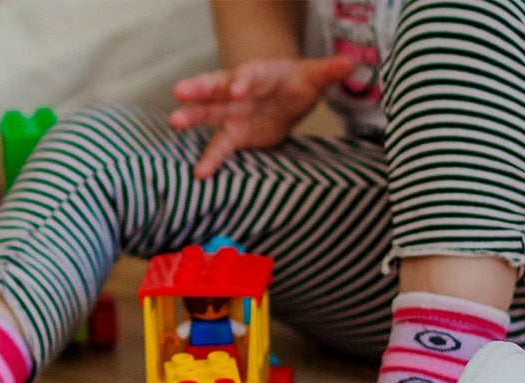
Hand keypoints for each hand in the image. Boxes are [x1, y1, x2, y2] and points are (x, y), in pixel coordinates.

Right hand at [170, 55, 354, 177]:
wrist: (287, 97)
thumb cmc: (299, 83)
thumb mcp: (315, 77)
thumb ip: (329, 72)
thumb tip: (350, 66)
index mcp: (261, 73)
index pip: (250, 74)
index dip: (243, 80)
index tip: (236, 90)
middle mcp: (240, 91)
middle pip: (218, 87)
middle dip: (201, 90)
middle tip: (180, 92)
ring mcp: (233, 113)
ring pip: (209, 113)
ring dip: (192, 117)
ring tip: (174, 121)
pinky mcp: (234, 135)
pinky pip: (219, 147)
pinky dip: (209, 160)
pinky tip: (198, 174)